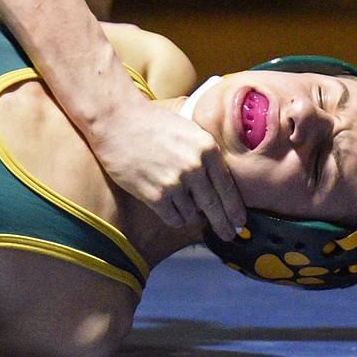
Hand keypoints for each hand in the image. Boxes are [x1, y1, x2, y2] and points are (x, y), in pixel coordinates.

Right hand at [92, 101, 245, 239]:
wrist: (116, 120)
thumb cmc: (150, 122)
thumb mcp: (188, 130)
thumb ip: (204, 154)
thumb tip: (216, 184)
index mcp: (206, 148)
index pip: (228, 187)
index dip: (235, 209)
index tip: (239, 222)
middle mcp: (194, 167)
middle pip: (215, 207)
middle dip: (223, 225)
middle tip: (228, 236)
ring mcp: (174, 182)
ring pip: (192, 215)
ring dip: (191, 216)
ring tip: (185, 210)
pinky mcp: (154, 195)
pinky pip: (174, 219)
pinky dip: (175, 218)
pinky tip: (171, 211)